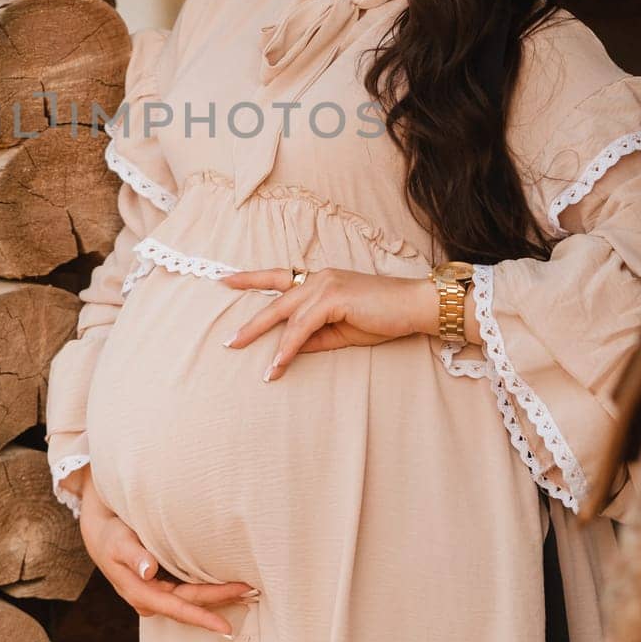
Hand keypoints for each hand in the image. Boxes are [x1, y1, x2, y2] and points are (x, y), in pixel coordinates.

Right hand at [77, 471, 256, 636]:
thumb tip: (149, 571)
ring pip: (193, 600)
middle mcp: (151, 599)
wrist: (99, 532)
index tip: (226, 627)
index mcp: (141, 593)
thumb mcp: (118, 541)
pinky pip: (190, 592)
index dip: (203, 618)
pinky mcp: (162, 585)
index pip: (178, 609)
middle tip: (251, 593)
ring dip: (219, 597)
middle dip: (221, 601)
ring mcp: (157, 594)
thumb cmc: (109, 534)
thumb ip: (134, 556)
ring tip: (248, 592)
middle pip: (192, 604)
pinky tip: (228, 585)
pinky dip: (210, 588)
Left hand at [219, 264, 432, 379]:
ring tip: (252, 359)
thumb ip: (315, 337)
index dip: (251, 279)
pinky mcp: (333, 298)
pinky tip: (278, 364)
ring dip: (266, 339)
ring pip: (286, 315)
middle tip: (228, 338)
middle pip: (275, 297)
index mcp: (320, 281)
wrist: (414, 307)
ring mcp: (325, 285)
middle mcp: (318, 278)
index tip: (226, 280)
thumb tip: (291, 349)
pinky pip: (302, 327)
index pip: (279, 278)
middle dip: (250, 320)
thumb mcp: (342, 331)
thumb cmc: (383, 317)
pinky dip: (288, 347)